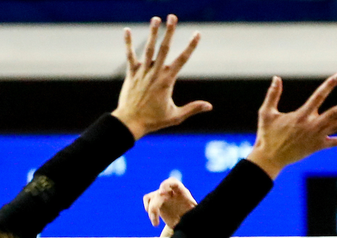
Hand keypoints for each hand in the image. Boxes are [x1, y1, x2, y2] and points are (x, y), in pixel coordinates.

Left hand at [112, 15, 211, 139]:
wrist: (130, 122)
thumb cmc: (154, 121)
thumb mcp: (176, 117)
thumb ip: (192, 109)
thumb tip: (209, 106)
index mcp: (167, 81)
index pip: (182, 60)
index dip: (191, 46)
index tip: (197, 34)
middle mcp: (155, 73)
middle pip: (164, 48)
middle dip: (169, 32)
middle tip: (172, 17)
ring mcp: (142, 72)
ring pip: (148, 49)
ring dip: (153, 33)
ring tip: (156, 18)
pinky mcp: (131, 74)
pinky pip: (130, 56)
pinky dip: (128, 43)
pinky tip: (127, 30)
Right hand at [143, 177, 197, 231]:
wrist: (186, 220)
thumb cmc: (191, 217)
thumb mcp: (194, 216)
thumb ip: (192, 215)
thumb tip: (191, 218)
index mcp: (182, 192)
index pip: (173, 182)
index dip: (166, 185)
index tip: (161, 193)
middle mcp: (171, 192)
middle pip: (159, 194)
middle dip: (155, 205)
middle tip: (156, 222)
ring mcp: (163, 195)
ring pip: (152, 198)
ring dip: (151, 210)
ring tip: (155, 224)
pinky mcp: (157, 201)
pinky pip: (148, 199)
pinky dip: (148, 208)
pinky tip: (153, 219)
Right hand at [245, 75, 336, 178]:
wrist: (270, 158)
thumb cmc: (267, 135)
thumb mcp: (266, 113)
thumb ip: (273, 95)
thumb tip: (276, 78)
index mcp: (301, 115)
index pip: (318, 96)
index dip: (329, 85)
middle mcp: (312, 126)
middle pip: (335, 113)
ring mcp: (316, 137)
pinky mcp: (317, 147)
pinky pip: (336, 143)